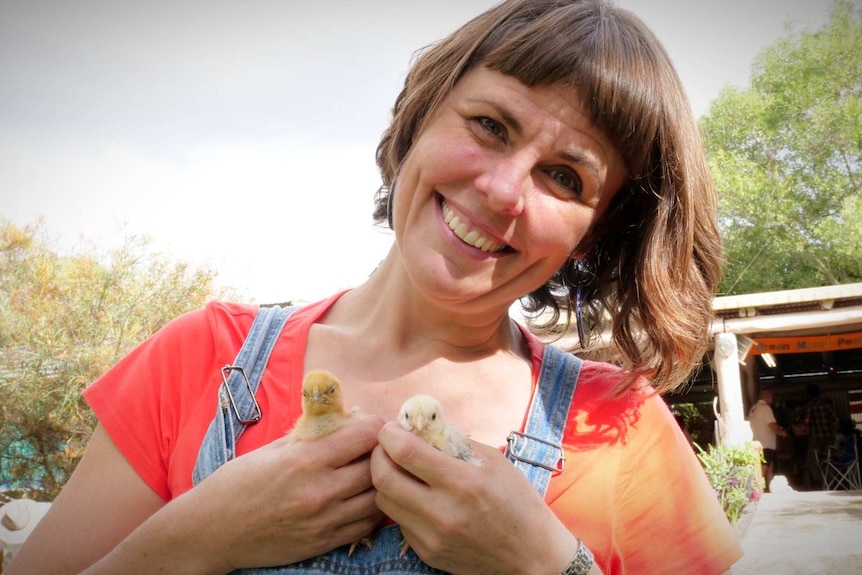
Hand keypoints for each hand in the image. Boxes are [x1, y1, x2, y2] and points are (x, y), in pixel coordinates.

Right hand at [190, 414, 384, 569]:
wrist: (212, 531)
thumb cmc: (237, 483)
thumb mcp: (272, 449)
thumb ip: (310, 435)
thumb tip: (342, 419)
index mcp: (306, 460)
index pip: (365, 435)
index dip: (375, 425)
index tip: (373, 423)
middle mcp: (320, 491)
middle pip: (377, 466)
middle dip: (382, 451)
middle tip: (380, 446)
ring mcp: (325, 521)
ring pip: (378, 498)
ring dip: (381, 482)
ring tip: (374, 472)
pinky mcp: (324, 543)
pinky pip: (367, 525)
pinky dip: (372, 510)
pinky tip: (364, 498)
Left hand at [371, 422, 576, 574]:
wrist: (532, 556)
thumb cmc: (517, 501)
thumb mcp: (493, 461)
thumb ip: (453, 442)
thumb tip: (418, 425)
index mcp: (463, 482)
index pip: (405, 452)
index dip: (389, 434)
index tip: (391, 428)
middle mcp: (443, 512)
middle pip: (384, 478)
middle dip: (378, 455)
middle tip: (386, 446)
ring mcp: (432, 537)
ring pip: (384, 502)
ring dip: (385, 480)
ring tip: (399, 469)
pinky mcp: (428, 553)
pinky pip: (399, 522)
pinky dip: (400, 504)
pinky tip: (416, 496)